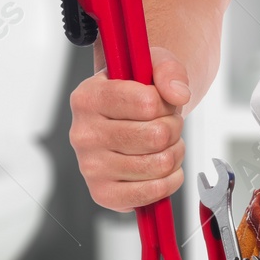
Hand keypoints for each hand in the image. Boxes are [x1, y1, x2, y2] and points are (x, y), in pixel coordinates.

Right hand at [68, 47, 190, 211]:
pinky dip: (171, 180)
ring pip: (159, 164)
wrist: (127, 123)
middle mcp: (82, 133)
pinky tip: (164, 168)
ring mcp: (90, 167)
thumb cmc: (139, 93)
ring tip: (166, 144)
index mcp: (87, 97)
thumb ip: (168, 70)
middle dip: (174, 129)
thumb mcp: (153, 66)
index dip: (165, 103)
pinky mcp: (103, 193)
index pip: (146, 102)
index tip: (160, 102)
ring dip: (175, 153)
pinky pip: (152, 192)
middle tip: (168, 125)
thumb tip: (178, 95)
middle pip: (155, 136)